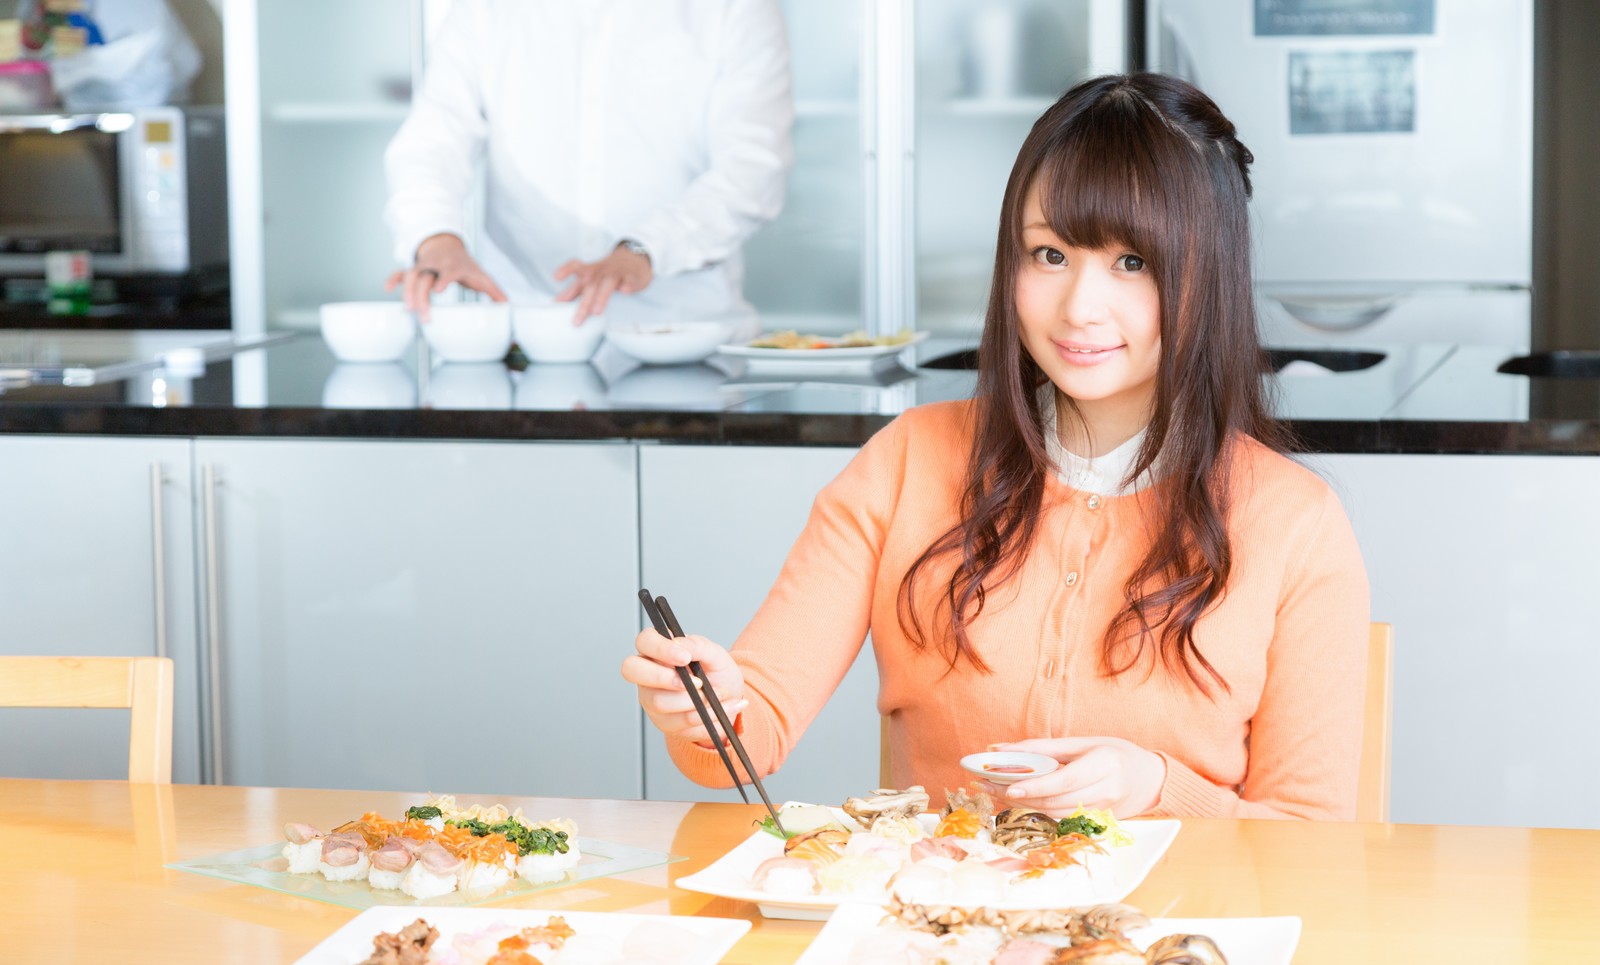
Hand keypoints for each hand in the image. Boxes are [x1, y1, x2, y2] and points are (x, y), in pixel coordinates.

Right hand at [384, 233, 507, 320]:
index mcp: (454, 266)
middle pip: (427, 278)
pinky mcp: (414, 269)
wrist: (447, 244)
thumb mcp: (481, 276)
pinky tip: (387, 288)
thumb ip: (494, 292)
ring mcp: (423, 266)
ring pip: (411, 276)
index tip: (439, 291)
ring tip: (407, 309)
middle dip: (422, 296)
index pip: (449, 271)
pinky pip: (401, 272)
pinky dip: (394, 279)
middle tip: (422, 315)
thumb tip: (508, 307)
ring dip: (407, 292)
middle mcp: (436, 264)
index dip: (444, 280)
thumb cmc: (465, 265)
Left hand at [552, 246, 653, 325]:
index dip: (567, 270)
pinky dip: (628, 285)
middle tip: (577, 320)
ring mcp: (617, 273)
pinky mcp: (632, 277)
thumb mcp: (590, 279)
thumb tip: (558, 301)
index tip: (556, 277)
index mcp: (590, 271)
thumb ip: (574, 290)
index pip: (577, 267)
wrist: (633, 260)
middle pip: (591, 284)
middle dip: (583, 303)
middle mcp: (601, 271)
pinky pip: (630, 280)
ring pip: (608, 282)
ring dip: (602, 296)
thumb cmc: (608, 272)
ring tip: (596, 311)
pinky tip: (625, 291)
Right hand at [621, 628, 746, 745]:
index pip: (644, 641)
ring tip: (720, 694)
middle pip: (631, 670)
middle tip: (697, 682)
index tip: (685, 658)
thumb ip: (698, 646)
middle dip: (663, 677)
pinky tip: (720, 709)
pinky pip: (679, 722)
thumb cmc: (715, 672)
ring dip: (695, 700)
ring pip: (658, 701)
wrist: (728, 699)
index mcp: (658, 651)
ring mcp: (652, 699)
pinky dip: (705, 716)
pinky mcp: (664, 722)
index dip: (660, 648)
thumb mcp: (714, 655)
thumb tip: (680, 644)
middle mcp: (648, 675)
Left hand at [980, 736, 1165, 818]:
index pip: (1065, 780)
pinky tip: (1014, 802)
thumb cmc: (1114, 753)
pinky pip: (1060, 818)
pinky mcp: (1095, 822)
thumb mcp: (1083, 743)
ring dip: (1021, 805)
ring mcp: (1102, 810)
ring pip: (1054, 813)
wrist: (1149, 780)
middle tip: (984, 785)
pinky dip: (1036, 810)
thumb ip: (1043, 748)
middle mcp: (1105, 790)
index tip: (1009, 787)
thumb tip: (1000, 749)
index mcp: (1104, 764)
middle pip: (1055, 800)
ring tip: (992, 792)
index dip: (1036, 787)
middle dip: (1017, 796)